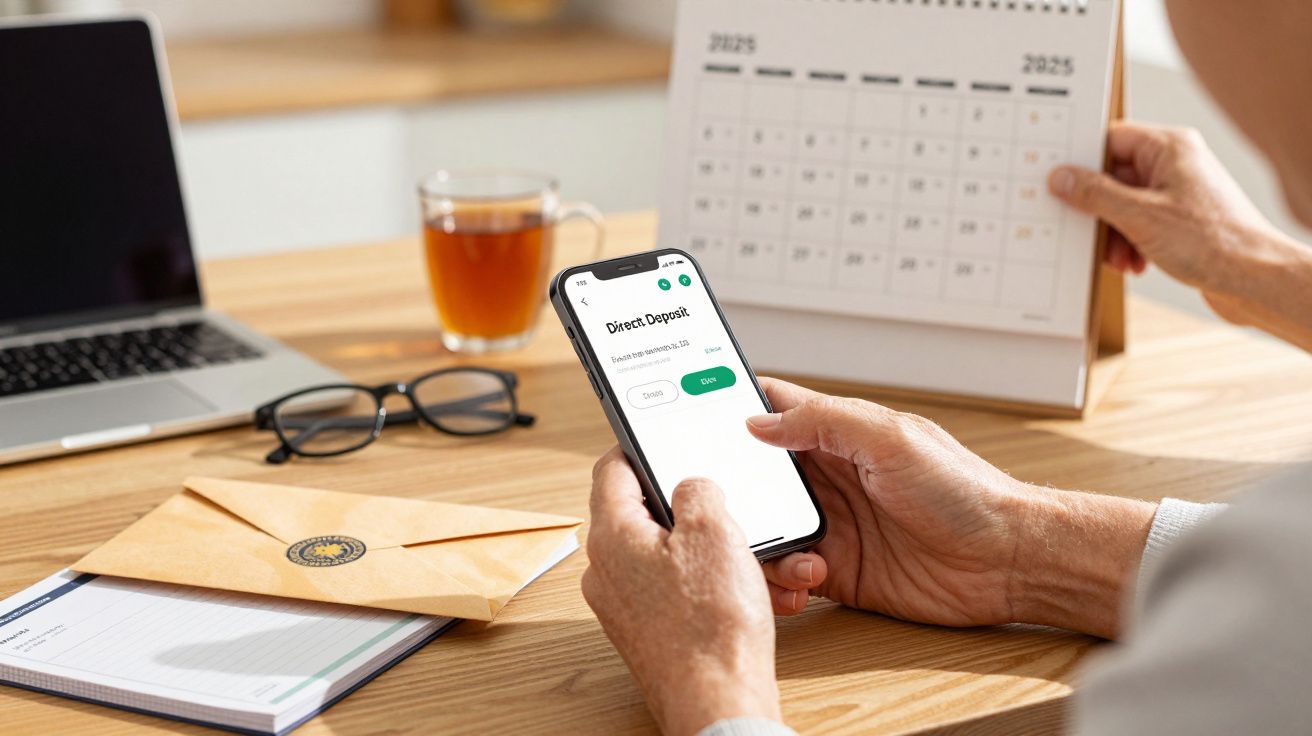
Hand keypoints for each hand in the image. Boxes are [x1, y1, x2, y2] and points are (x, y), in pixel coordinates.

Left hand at [582, 447, 780, 734]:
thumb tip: (691, 487)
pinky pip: (670, 587)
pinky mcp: (645, 631)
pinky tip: (737, 586)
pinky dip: (701, 579)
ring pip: (660, 552)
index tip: (658, 436)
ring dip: (700, 544)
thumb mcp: (715, 529)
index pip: (611, 468)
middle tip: (718, 499)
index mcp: (611, 535)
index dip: (639, 445)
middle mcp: (605, 570)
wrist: (718, 702)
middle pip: (638, 511)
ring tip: (740, 551)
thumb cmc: (712, 626)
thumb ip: (697, 489)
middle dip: (683, 502)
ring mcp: (622, 605)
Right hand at [754, 379, 1155, 638]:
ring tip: (788, 550)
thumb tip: (758, 422)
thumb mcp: (889, 438)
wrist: (1006, 561)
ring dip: (759, 542)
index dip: (733, 408)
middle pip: (754, 475)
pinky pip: (786, 573)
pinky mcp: (835, 571)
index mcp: (838, 433)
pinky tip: (805, 580)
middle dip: (732, 488)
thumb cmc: (965, 491)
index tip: (693, 418)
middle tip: (720, 503)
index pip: (773, 408)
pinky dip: (781, 579)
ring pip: (764, 528)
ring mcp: (830, 524)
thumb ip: (822, 421)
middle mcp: (828, 476)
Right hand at [1047, 122, 1311, 346]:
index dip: (1083, 163)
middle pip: (1114, 177)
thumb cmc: (1214, 241)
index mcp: (1169, 147)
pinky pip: (1139, 224)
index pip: (1111, 140)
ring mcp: (1178, 192)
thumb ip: (1095, 194)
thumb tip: (1062, 178)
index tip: (1060, 182)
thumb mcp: (1140, 216)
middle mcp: (1175, 164)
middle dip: (1099, 211)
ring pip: (1123, 205)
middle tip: (1088, 230)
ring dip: (1113, 233)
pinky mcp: (1180, 220)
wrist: (1255, 278)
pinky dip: (1129, 243)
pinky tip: (1135, 262)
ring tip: (1119, 256)